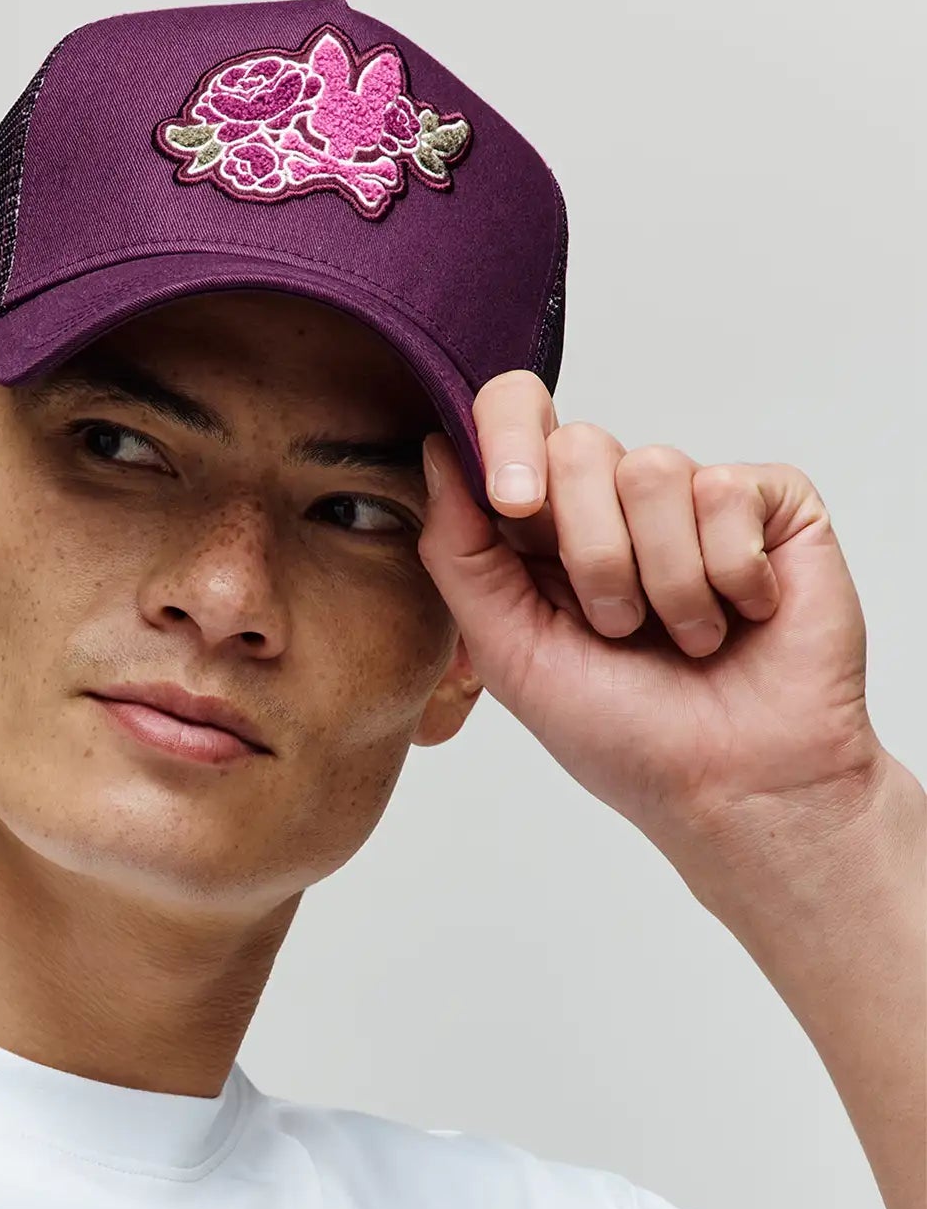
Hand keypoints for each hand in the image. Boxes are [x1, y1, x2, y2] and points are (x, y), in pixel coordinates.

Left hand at [416, 370, 885, 852]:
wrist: (736, 787)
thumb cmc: (626, 736)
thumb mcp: (511, 654)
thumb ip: (460, 554)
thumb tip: (437, 450)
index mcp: (545, 532)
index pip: (511, 422)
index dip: (505, 441)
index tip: (514, 506)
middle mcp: (616, 503)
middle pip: (577, 444)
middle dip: (591, 554)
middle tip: (618, 628)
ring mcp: (695, 498)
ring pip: (652, 468)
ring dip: (662, 580)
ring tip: (685, 638)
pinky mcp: (771, 503)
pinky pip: (726, 490)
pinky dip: (727, 574)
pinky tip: (742, 617)